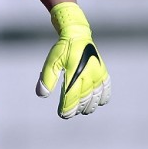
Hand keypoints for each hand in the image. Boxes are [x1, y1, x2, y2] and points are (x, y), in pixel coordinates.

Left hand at [36, 2, 110, 118]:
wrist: (77, 34)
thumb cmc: (62, 49)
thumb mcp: (51, 62)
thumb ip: (47, 79)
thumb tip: (41, 95)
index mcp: (74, 73)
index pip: (71, 98)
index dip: (67, 108)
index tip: (62, 114)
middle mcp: (88, 75)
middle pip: (84, 100)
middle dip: (76, 109)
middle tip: (69, 113)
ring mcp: (98, 74)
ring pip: (96, 98)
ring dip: (89, 106)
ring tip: (81, 110)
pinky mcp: (103, 72)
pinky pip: (106, 89)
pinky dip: (103, 98)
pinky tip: (97, 101)